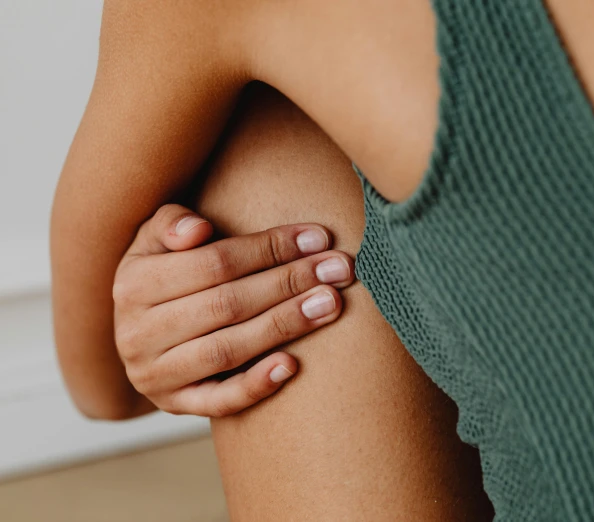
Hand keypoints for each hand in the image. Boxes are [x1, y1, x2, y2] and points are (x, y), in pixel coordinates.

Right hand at [113, 204, 353, 416]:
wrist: (138, 334)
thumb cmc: (162, 275)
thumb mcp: (154, 241)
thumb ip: (172, 224)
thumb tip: (198, 230)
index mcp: (133, 283)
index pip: (214, 263)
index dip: (269, 249)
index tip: (318, 238)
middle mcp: (137, 332)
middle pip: (227, 304)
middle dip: (289, 283)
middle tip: (338, 270)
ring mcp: (154, 374)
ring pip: (228, 349)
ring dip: (285, 325)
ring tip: (330, 304)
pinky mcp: (175, 405)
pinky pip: (219, 402)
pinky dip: (256, 385)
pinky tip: (292, 365)